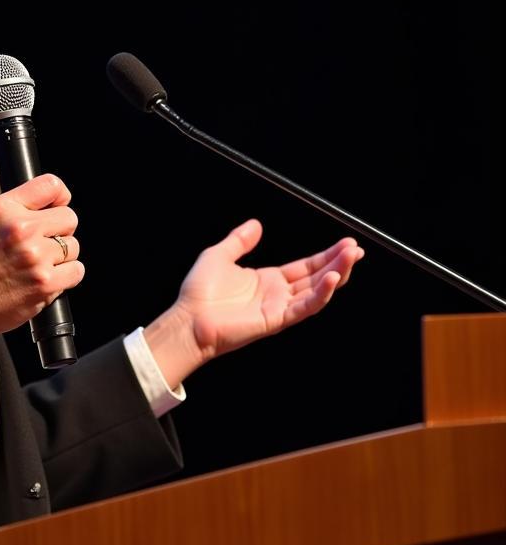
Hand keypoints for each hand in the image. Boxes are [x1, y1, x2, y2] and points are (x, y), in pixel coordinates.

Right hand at [0, 174, 84, 381]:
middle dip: (60, 230)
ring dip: (62, 256)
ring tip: (39, 264)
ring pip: (73, 246)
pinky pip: (76, 271)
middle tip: (44, 242)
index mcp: (3, 209)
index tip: (58, 204)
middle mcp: (20, 229)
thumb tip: (6, 173)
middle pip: (69, 217)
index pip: (51, 185)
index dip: (60, 195)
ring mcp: (35, 257)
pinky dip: (67, 276)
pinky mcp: (45, 283)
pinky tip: (47, 278)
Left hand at [145, 219, 362, 386]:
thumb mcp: (219, 255)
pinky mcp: (277, 320)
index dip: (326, 256)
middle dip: (338, 263)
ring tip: (351, 257)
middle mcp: (278, 294)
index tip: (345, 243)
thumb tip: (256, 224)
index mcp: (268, 280)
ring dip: (336, 274)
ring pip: (317, 291)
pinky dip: (321, 294)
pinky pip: (305, 307)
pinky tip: (332, 278)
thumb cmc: (199, 293)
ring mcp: (280, 308)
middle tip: (356, 249)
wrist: (188, 319)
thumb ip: (240, 241)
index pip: (305, 267)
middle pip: (316, 277)